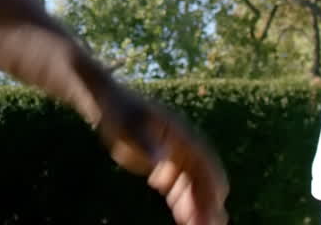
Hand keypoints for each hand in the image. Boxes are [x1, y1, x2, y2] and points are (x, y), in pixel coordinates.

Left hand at [92, 84, 229, 224]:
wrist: (109, 106)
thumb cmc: (120, 113)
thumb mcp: (132, 128)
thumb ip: (148, 146)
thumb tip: (163, 167)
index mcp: (184, 138)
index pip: (205, 168)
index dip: (210, 191)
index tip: (211, 213)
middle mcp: (186, 149)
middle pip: (204, 181)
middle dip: (207, 205)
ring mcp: (176, 159)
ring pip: (194, 189)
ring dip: (197, 209)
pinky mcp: (165, 168)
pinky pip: (179, 190)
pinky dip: (183, 206)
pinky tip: (184, 221)